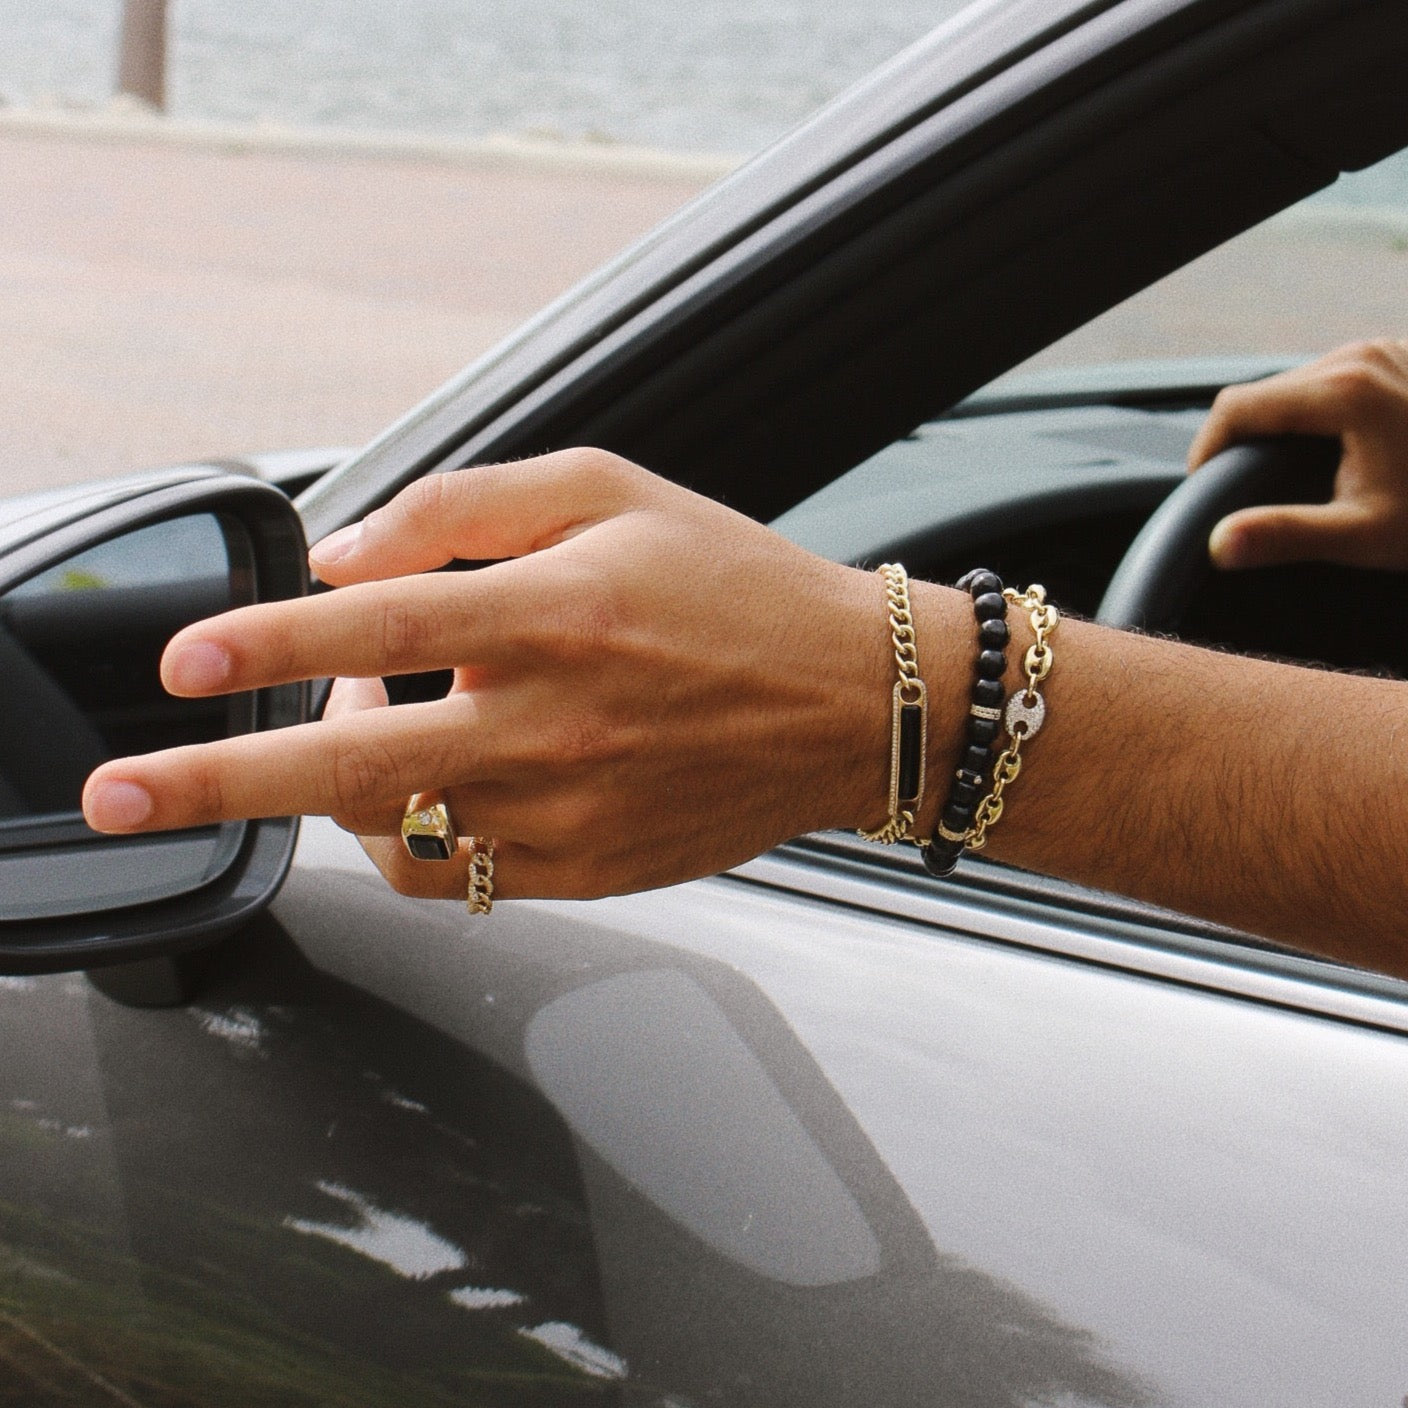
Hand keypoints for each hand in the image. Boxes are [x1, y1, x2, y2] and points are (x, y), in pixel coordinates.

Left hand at [82, 450, 895, 900]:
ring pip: (396, 832)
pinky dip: (415, 835)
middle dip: (216, 784)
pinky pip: (458, 875)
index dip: (266, 642)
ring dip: (339, 789)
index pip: (380, 628)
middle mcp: (558, 724)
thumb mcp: (612, 493)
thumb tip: (347, 554)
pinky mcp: (590, 871)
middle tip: (121, 799)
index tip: (180, 663)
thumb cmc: (734, 586)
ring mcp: (573, 812)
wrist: (851, 700)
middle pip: (352, 768)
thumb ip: (468, 508)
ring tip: (363, 737)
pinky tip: (441, 785)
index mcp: (560, 613)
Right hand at [1187, 339, 1407, 570]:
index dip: (1206, 451)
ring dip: (1274, 429)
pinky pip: (1326, 380)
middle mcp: (1360, 356)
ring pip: (1292, 385)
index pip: (1236, 408)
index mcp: (1344, 389)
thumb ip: (1285, 535)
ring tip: (1278, 480)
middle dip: (1241, 443)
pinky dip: (1309, 416)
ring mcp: (1382, 350)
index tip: (1201, 493)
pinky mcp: (1394, 357)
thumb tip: (1219, 544)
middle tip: (1238, 498)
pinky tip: (1323, 457)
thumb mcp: (1363, 535)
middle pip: (1262, 393)